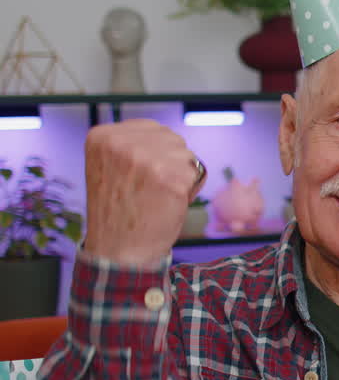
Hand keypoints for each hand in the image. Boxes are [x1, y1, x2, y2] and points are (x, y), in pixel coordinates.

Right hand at [83, 119, 205, 265]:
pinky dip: (190, 190)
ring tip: (158, 196)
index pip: (152, 129)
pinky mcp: (170, 177)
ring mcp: (145, 158)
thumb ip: (131, 145)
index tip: (138, 177)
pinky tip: (169, 203)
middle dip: (171, 164)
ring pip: (186, 155)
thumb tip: (166, 136)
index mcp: (102, 136)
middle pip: (172, 139)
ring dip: (181, 176)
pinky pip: (196, 173)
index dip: (156, 155)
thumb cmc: (120, 211)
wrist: (119, 250)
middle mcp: (121, 143)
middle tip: (150, 190)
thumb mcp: (110, 167)